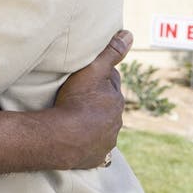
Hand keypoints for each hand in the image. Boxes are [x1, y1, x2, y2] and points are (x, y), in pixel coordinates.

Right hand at [52, 30, 131, 168]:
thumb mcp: (92, 70)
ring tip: (78, 118)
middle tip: (82, 95)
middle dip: (100, 100)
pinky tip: (80, 141)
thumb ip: (111, 52)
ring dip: (95, 122)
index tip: (91, 74)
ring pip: (103, 128)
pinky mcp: (95, 158)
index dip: (101, 77)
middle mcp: (116, 122)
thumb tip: (130, 34)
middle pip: (109, 106)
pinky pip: (95, 149)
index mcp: (115, 100)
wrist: (62, 137)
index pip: (111, 82)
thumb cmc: (76, 101)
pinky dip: (90, 144)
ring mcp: (106, 142)